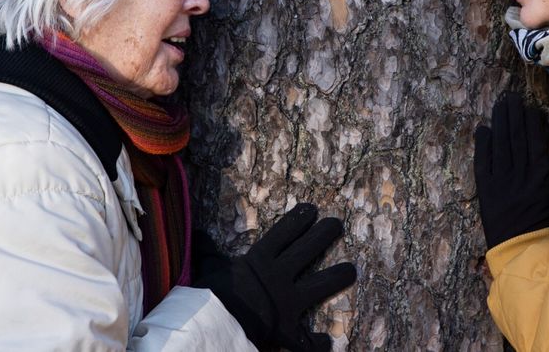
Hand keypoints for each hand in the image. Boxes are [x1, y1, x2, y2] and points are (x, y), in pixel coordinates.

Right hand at [194, 203, 356, 351]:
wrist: (215, 326)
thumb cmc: (210, 295)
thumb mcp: (208, 269)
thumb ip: (207, 252)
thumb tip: (197, 233)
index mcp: (260, 261)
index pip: (283, 233)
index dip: (298, 220)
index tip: (312, 209)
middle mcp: (279, 277)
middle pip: (307, 250)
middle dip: (323, 235)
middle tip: (337, 223)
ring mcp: (287, 302)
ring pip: (319, 286)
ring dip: (336, 278)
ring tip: (351, 270)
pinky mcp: (288, 329)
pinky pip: (306, 340)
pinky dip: (316, 344)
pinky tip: (326, 343)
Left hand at [474, 90, 548, 248]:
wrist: (524, 252)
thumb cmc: (545, 227)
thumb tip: (543, 148)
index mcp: (541, 178)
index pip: (535, 142)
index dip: (531, 121)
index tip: (528, 106)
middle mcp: (521, 176)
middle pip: (516, 138)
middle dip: (513, 115)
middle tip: (510, 96)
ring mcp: (502, 182)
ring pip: (500, 145)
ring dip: (499, 123)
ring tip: (499, 105)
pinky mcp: (486, 191)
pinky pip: (483, 163)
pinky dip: (482, 145)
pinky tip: (483, 129)